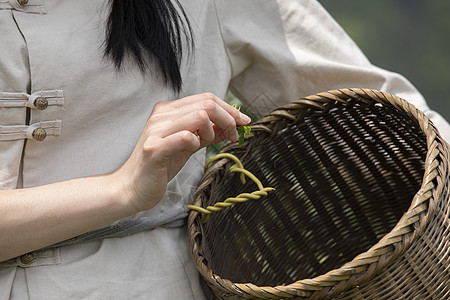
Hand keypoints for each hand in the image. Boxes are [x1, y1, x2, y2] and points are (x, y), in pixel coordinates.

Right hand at [113, 93, 250, 212]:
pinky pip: (186, 137)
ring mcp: (156, 130)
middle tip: (235, 135)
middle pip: (207, 103)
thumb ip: (209, 132)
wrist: (133, 187)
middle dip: (229, 119)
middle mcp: (162, 115)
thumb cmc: (162, 165)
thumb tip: (234, 124)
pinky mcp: (155, 149)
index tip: (243, 122)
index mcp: (169, 110)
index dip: (230, 109)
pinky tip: (194, 149)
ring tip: (208, 143)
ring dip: (213, 131)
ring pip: (199, 116)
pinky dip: (197, 142)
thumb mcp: (190, 144)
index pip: (206, 98)